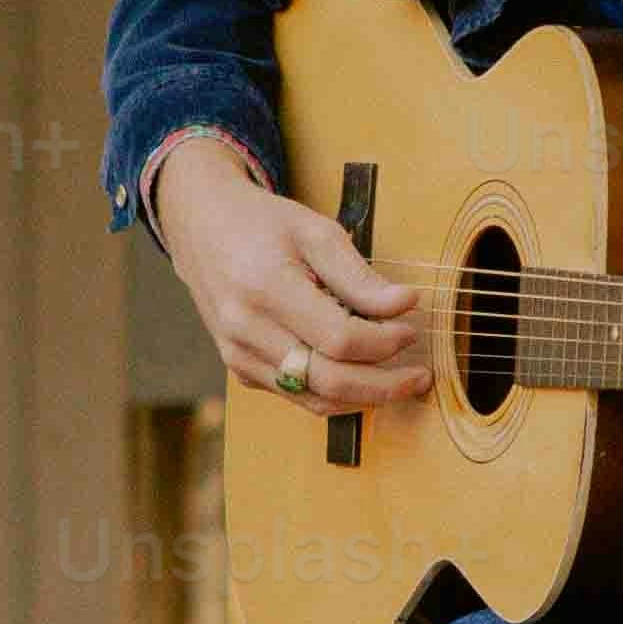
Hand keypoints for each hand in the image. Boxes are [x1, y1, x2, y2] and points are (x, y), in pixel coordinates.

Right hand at [153, 136, 432, 417]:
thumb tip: (404, 305)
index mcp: (264, 288)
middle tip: (421, 376)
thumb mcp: (315, 231)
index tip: (410, 328)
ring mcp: (239, 355)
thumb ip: (360, 276)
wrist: (201, 226)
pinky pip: (297, 395)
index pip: (338, 339)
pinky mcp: (240, 369)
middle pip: (328, 381)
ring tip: (401, 382)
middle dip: (384, 385)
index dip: (384, 342)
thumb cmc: (262, 224)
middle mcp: (245, 329)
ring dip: (364, 398)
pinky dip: (335, 393)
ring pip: (313, 399)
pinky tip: (363, 377)